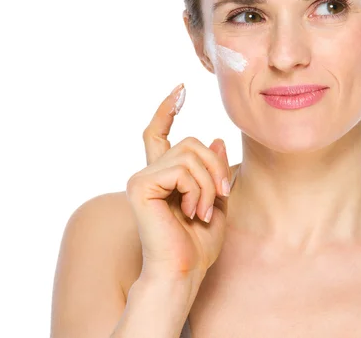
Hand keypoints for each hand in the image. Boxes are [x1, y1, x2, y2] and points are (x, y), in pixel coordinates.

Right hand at [126, 83, 231, 281]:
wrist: (183, 271)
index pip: (159, 134)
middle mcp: (149, 173)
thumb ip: (215, 171)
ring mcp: (142, 178)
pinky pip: (182, 170)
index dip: (167, 110)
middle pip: (192, 143)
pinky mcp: (140, 186)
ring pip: (191, 155)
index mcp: (164, 176)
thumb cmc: (198, 243)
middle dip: (216, 168)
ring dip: (209, 184)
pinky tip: (192, 212)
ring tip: (203, 210)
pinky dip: (197, 190)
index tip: (180, 90)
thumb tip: (215, 139)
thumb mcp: (217, 201)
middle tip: (220, 196)